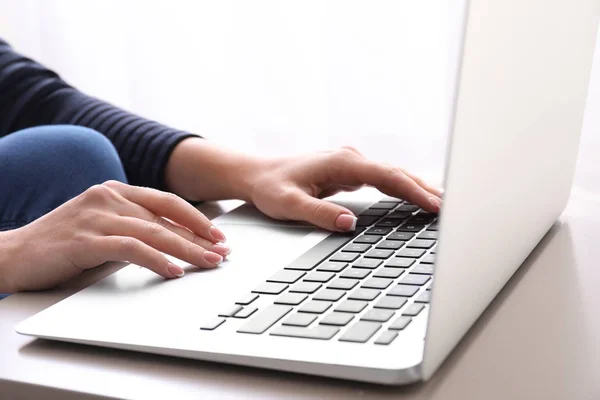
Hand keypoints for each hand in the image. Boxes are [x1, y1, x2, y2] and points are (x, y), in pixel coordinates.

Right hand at [0, 181, 229, 291]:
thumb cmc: (62, 244)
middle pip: (165, 218)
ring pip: (153, 231)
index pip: (167, 202)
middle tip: (222, 252)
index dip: (196, 219)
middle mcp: (108, 198)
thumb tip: (176, 242)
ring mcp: (96, 216)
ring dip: (186, 249)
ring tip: (208, 263)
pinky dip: (155, 260)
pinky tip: (173, 271)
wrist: (12, 254)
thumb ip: (135, 228)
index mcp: (115, 192)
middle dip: (198, 236)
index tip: (218, 235)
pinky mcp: (85, 239)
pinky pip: (130, 248)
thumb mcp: (104, 228)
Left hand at [166, 139, 441, 231]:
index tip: (436, 206)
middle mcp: (350, 158)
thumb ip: (320, 213)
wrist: (255, 174)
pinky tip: (413, 199)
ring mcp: (350, 163)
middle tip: (453, 208)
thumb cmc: (270, 187)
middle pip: (397, 173)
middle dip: (425, 189)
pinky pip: (382, 179)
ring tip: (442, 204)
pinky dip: (401, 188)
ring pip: (392, 174)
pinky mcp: (347, 171)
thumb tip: (351, 223)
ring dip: (417, 188)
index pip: (388, 177)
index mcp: (342, 163)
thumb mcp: (289, 204)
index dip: (414, 192)